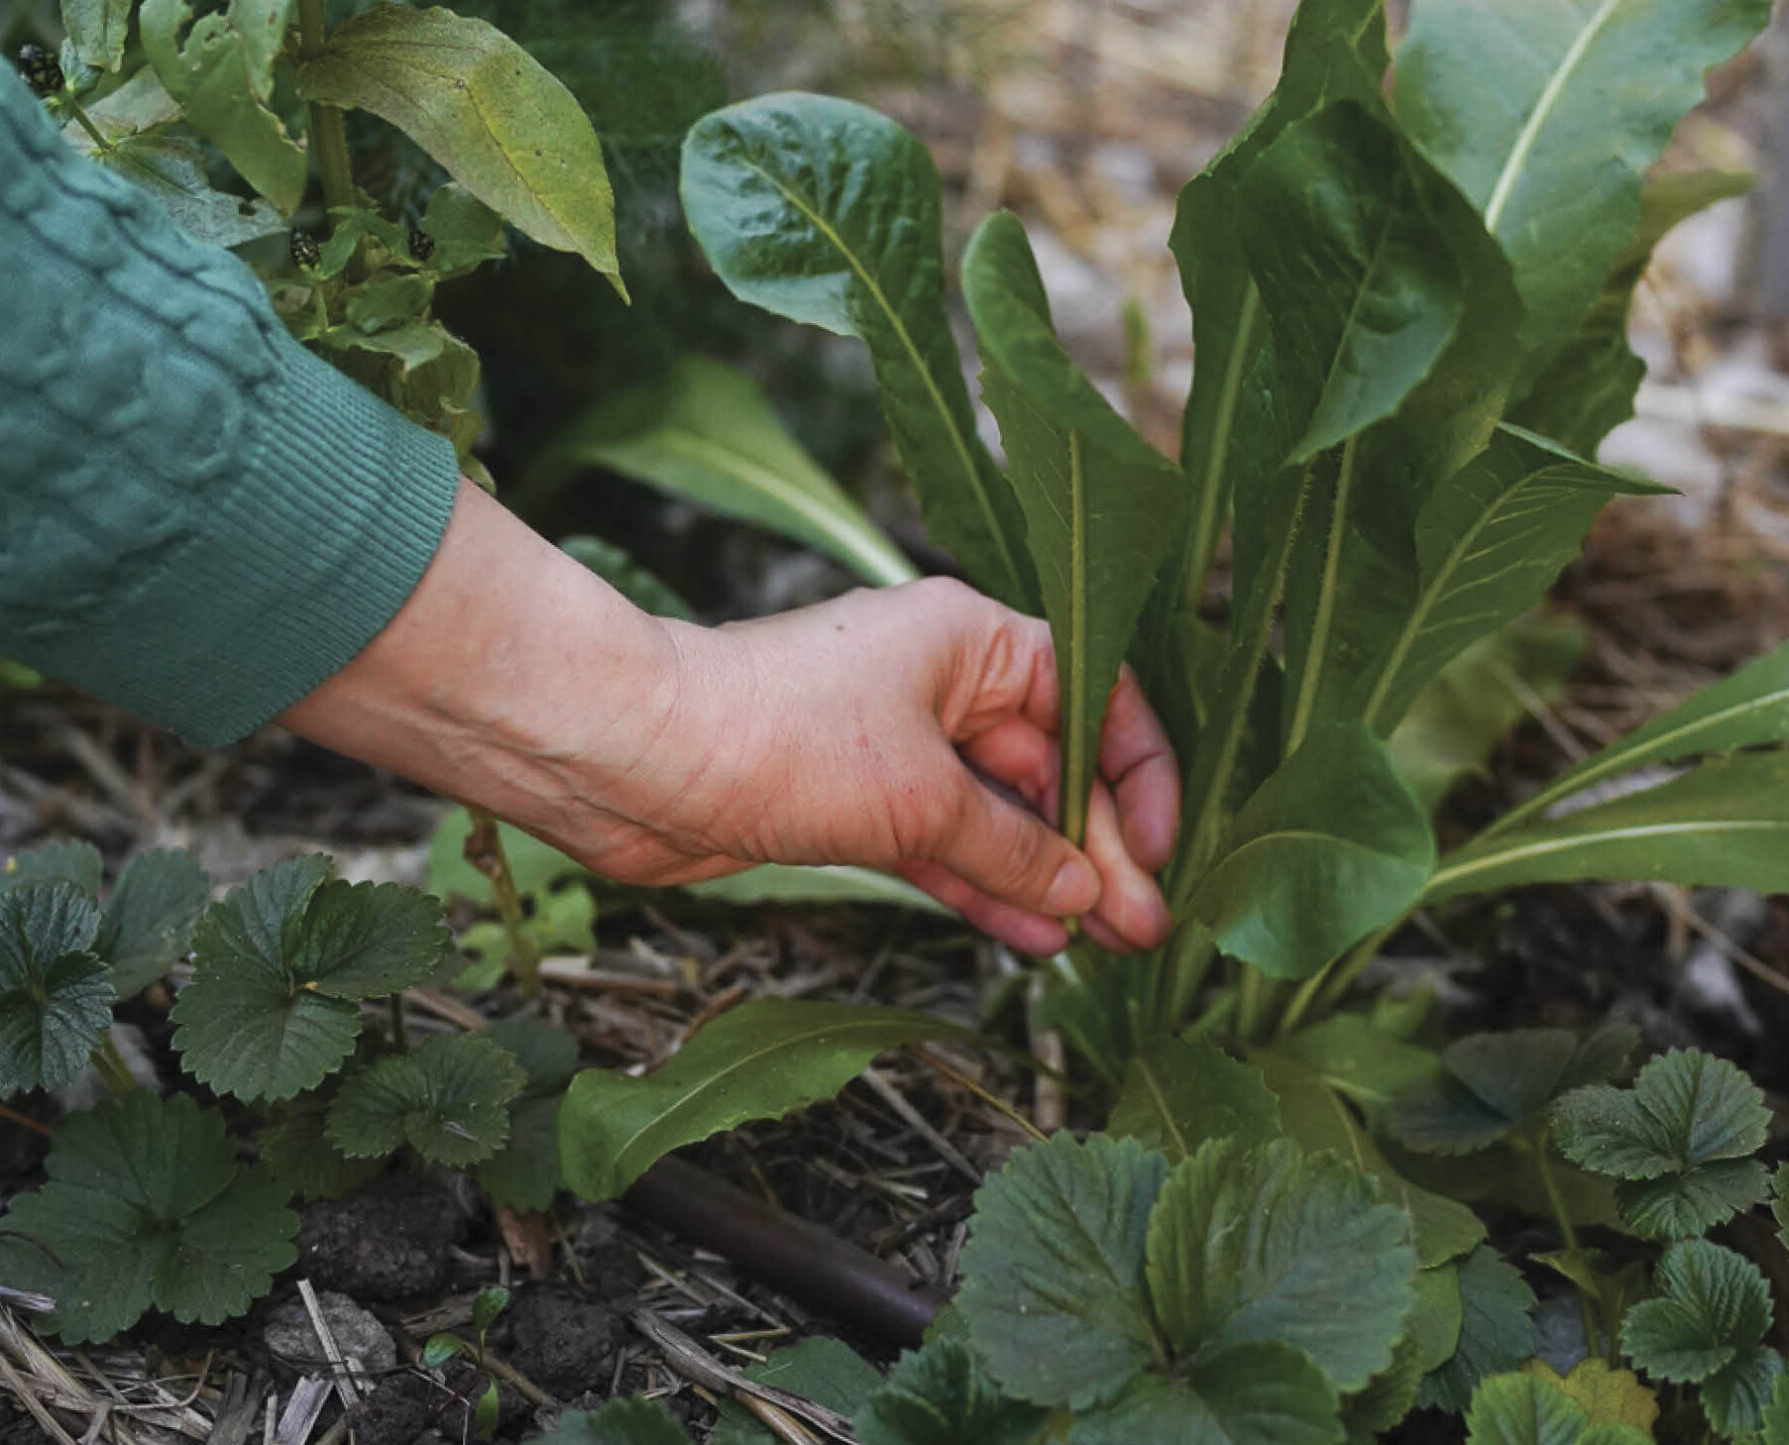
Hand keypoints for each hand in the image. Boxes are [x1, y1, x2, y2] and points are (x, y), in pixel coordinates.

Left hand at [281, 486, 1177, 954]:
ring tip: (1102, 946)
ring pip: (997, 814)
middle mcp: (940, 681)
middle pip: (1049, 764)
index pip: (1092, 695)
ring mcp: (894, 744)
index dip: (1135, 772)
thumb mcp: (920, 797)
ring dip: (1046, 879)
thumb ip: (1013, 849)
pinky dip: (983, 886)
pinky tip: (1032, 937)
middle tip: (1140, 926)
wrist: (633, 758)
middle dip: (1095, 846)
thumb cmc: (772, 734)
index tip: (1155, 849)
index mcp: (972, 637)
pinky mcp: (852, 801)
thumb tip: (1084, 892)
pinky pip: (943, 845)